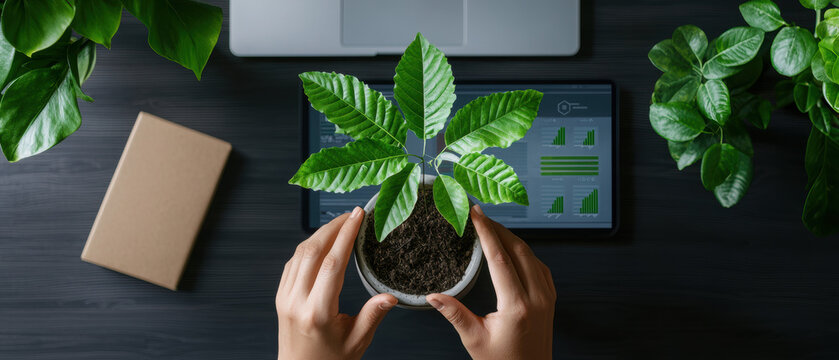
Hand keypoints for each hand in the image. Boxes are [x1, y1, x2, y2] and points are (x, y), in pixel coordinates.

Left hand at [276, 207, 396, 359]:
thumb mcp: (357, 341)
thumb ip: (373, 315)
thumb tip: (391, 295)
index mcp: (317, 312)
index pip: (332, 263)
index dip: (346, 235)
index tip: (358, 217)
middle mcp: (296, 301)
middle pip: (313, 251)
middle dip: (333, 227)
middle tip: (352, 214)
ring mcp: (284, 298)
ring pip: (299, 253)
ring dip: (320, 233)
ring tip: (340, 223)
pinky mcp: (280, 296)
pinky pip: (292, 263)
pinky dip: (308, 247)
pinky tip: (322, 242)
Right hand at [427, 205, 555, 359]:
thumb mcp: (474, 340)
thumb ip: (455, 313)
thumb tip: (433, 296)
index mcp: (517, 305)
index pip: (499, 258)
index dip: (486, 232)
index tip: (476, 214)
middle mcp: (536, 298)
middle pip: (518, 250)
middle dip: (499, 229)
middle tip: (480, 215)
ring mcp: (547, 298)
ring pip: (532, 256)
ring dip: (512, 239)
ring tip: (493, 229)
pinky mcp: (550, 301)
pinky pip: (540, 267)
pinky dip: (525, 253)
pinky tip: (514, 250)